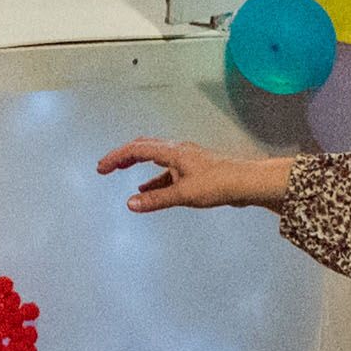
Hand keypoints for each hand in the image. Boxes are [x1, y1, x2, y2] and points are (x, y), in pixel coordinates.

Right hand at [96, 139, 297, 214]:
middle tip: (107, 166)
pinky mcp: (195, 170)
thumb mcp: (184, 194)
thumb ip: (157, 199)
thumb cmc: (218, 185)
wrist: (248, 183)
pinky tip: (149, 190)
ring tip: (123, 173)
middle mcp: (178, 151)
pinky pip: (167, 171)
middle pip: (144, 147)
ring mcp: (187, 159)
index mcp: (172, 152)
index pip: (137, 149)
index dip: (116, 157)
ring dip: (138, 165)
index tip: (101, 168)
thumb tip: (130, 203)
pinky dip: (154, 178)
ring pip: (156, 157)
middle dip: (124, 156)